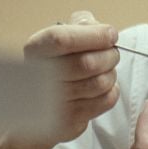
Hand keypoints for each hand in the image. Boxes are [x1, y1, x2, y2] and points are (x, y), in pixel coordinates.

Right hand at [22, 11, 119, 145]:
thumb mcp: (58, 39)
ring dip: (111, 73)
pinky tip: (102, 85)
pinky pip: (105, 101)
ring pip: (100, 83)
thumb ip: (78, 26)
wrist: (36, 107)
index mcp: (35, 51)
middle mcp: (39, 79)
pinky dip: (111, 90)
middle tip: (112, 52)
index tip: (110, 34)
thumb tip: (98, 27)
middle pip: (87, 63)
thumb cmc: (53, 66)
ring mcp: (54, 104)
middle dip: (109, 55)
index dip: (93, 35)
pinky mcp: (70, 122)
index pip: (62, 40)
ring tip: (106, 68)